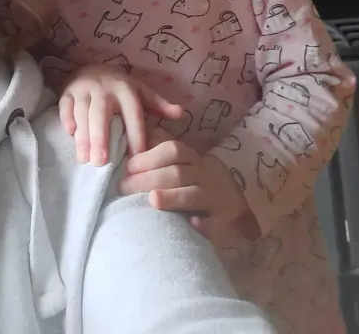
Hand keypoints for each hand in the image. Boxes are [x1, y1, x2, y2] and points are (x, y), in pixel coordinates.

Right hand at [58, 65, 183, 165]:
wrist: (92, 68)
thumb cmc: (120, 88)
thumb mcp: (141, 93)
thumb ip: (159, 105)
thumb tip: (181, 113)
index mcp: (126, 90)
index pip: (133, 114)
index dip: (136, 134)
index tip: (138, 156)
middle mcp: (104, 88)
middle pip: (102, 113)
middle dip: (101, 137)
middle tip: (101, 163)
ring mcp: (84, 89)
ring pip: (83, 112)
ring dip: (83, 136)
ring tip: (84, 159)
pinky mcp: (67, 91)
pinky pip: (66, 105)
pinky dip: (67, 119)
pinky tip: (69, 135)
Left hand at [120, 134, 250, 239]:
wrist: (234, 212)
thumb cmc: (198, 183)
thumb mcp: (184, 162)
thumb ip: (162, 149)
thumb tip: (136, 134)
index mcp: (194, 159)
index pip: (173, 150)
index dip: (149, 156)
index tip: (128, 167)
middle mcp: (205, 176)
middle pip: (178, 173)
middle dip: (149, 178)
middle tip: (125, 187)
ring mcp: (215, 199)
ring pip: (194, 195)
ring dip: (172, 197)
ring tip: (152, 200)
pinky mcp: (222, 224)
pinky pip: (214, 223)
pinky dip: (204, 224)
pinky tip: (192, 224)